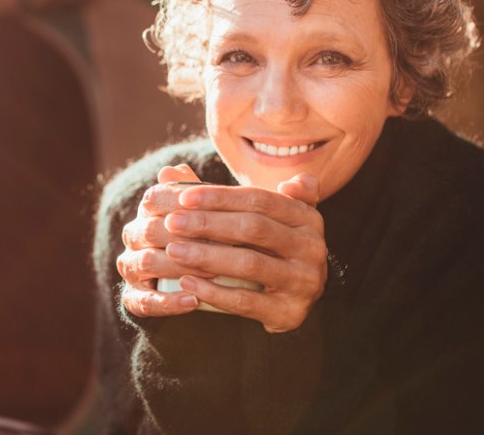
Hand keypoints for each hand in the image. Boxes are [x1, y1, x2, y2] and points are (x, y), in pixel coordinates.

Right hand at [117, 164, 211, 316]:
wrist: (196, 279)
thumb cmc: (207, 238)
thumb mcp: (207, 214)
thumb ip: (197, 193)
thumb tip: (177, 169)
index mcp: (147, 211)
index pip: (155, 199)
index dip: (183, 203)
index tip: (215, 209)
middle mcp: (133, 236)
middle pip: (151, 230)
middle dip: (187, 237)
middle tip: (224, 245)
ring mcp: (131, 268)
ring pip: (146, 262)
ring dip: (181, 267)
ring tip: (214, 273)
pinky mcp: (134, 298)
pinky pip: (144, 301)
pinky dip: (169, 301)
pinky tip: (193, 301)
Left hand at [163, 174, 326, 332]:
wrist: (292, 300)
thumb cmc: (267, 249)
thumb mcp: (260, 218)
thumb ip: (220, 196)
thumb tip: (171, 171)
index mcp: (307, 217)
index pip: (259, 199)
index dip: (220, 197)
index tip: (183, 198)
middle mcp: (312, 247)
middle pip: (253, 228)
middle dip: (208, 224)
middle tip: (172, 223)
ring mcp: (304, 281)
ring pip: (249, 263)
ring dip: (206, 256)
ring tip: (173, 251)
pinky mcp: (290, 312)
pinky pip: (247, 301)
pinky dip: (214, 292)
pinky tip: (187, 284)